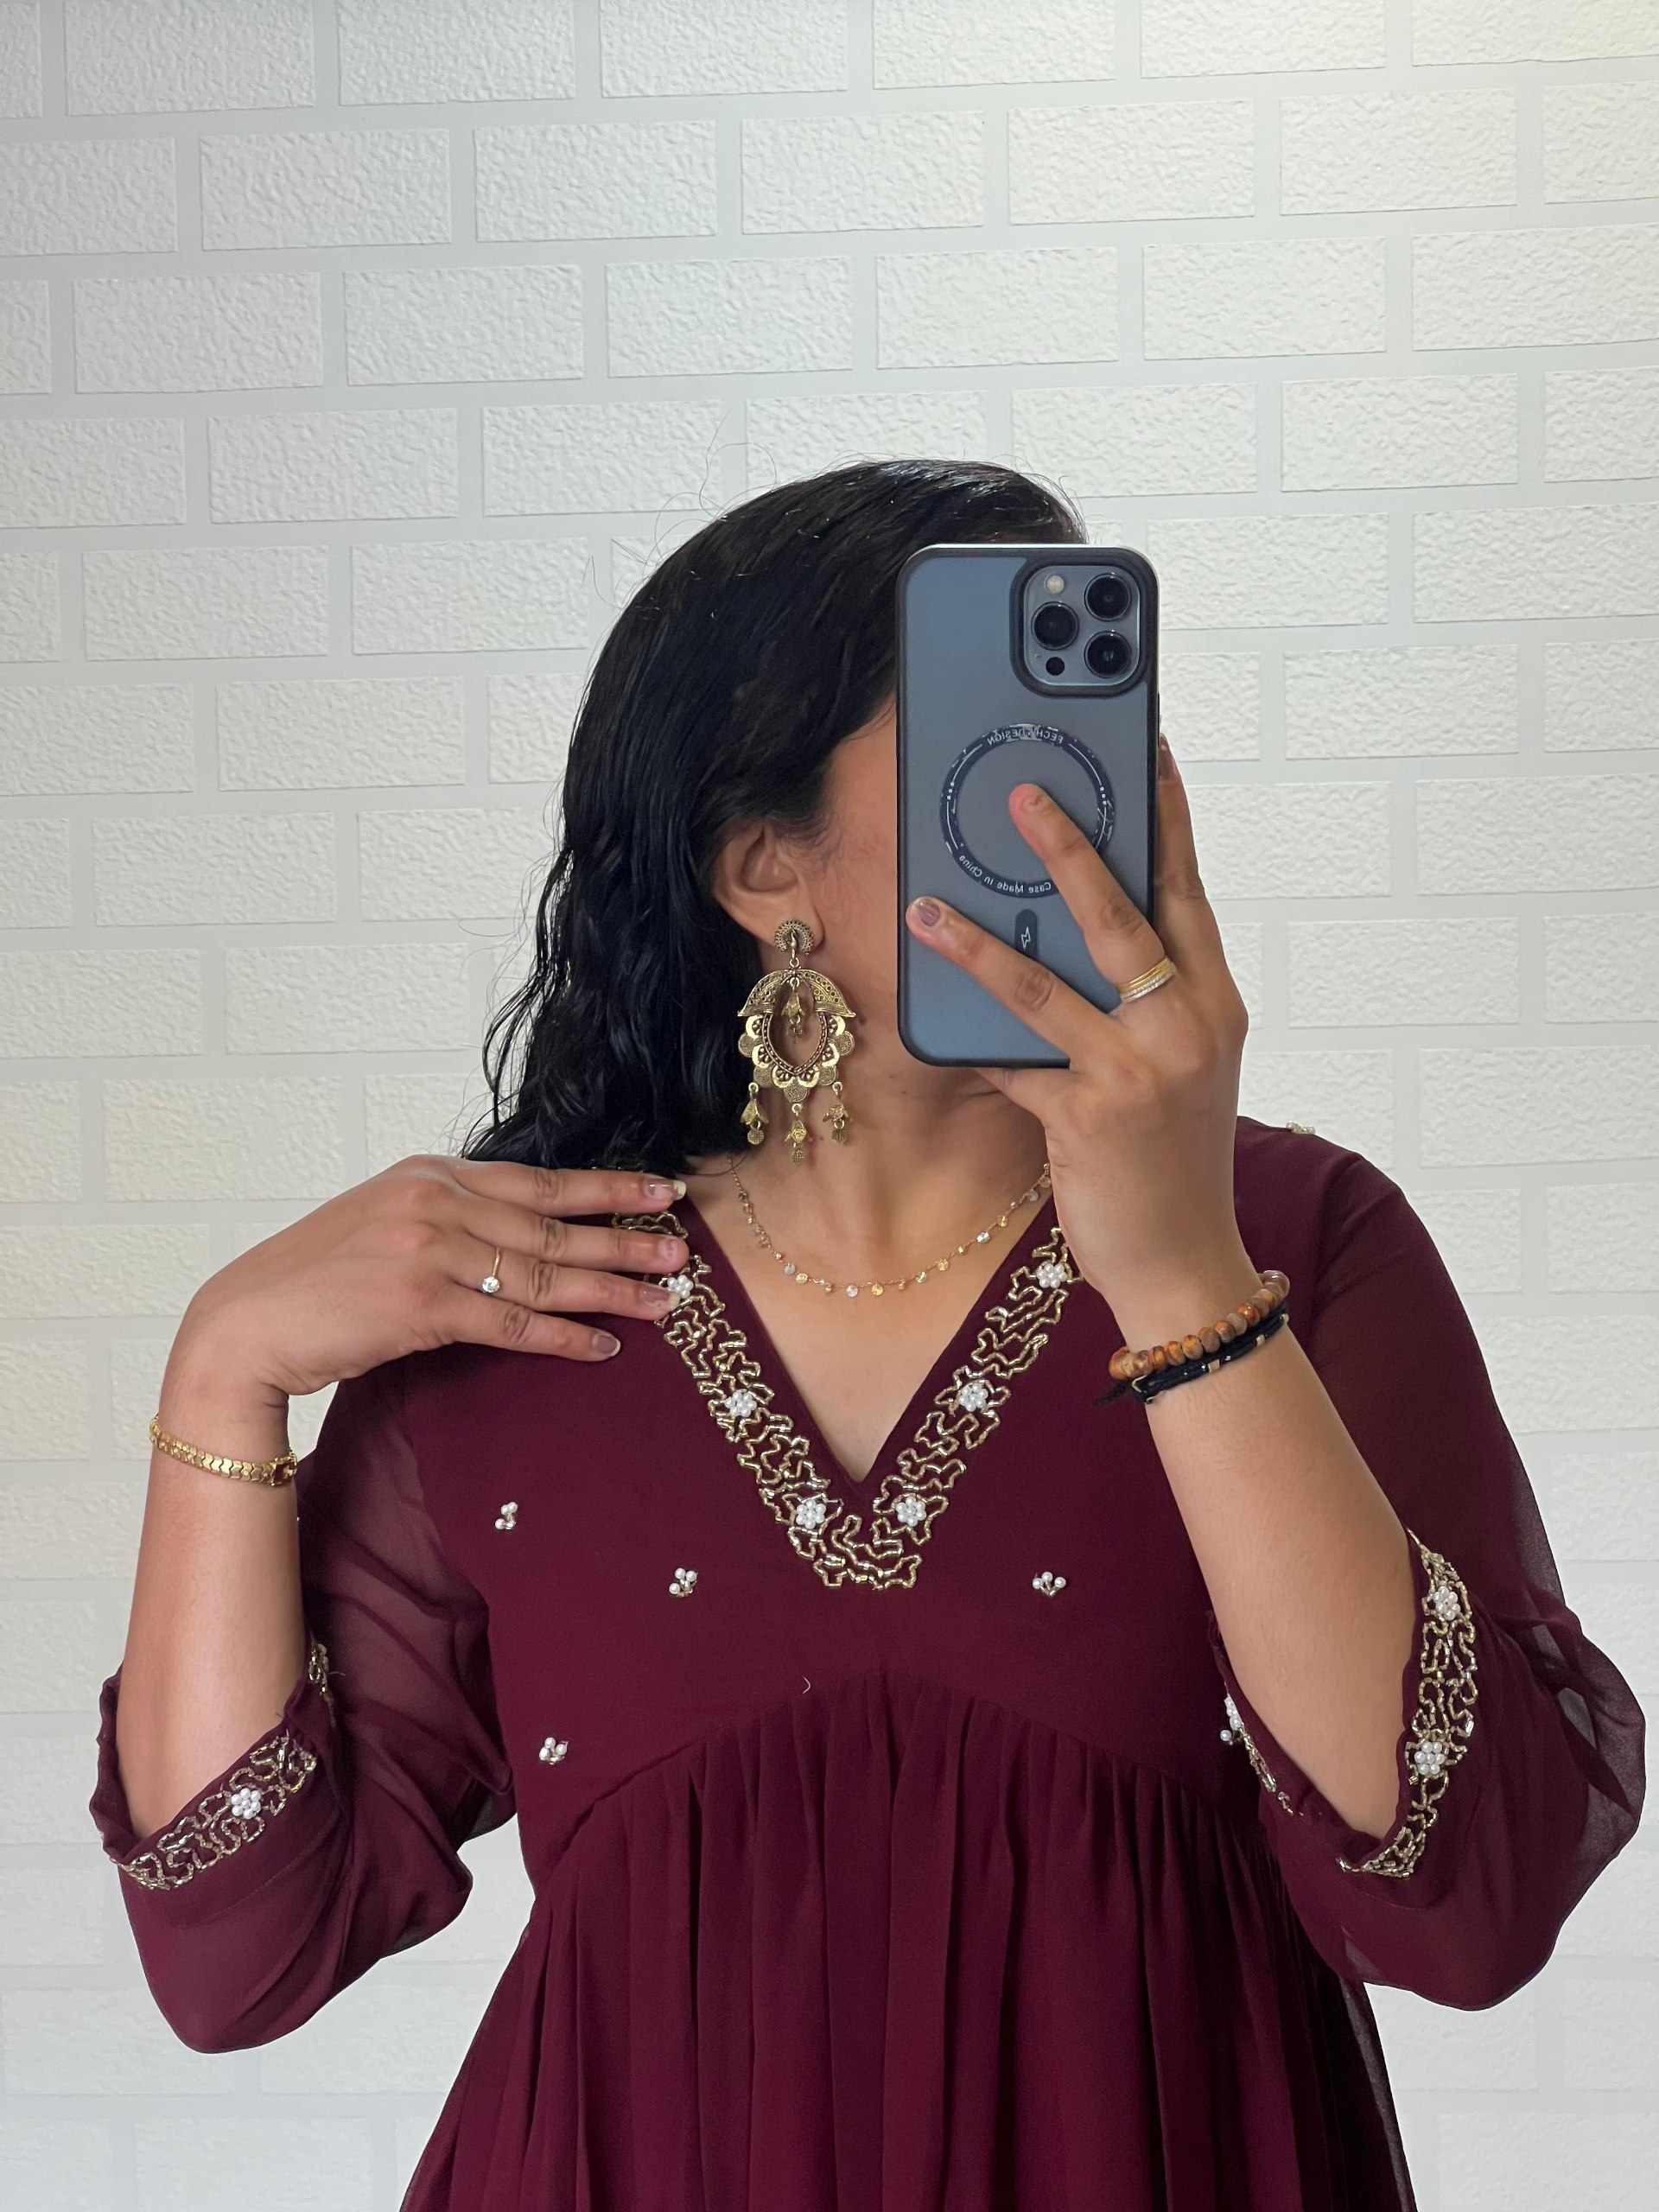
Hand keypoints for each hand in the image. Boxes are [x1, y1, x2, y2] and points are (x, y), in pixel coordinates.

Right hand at [175, 1159, 691, 1400]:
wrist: (247, 1323)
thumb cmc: (318, 1280)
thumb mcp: (385, 1222)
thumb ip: (450, 1217)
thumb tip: (524, 1233)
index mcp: (432, 1174)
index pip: (540, 1180)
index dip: (608, 1188)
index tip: (664, 1192)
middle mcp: (437, 1202)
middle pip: (554, 1226)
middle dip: (626, 1239)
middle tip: (683, 1252)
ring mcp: (429, 1251)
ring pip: (544, 1273)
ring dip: (611, 1290)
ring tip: (665, 1302)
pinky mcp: (422, 1305)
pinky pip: (513, 1322)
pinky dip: (563, 1337)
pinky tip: (602, 1347)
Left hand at [903, 733, 1255, 1324]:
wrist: (1188, 1263)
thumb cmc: (1173, 1160)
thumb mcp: (1178, 1067)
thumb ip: (1141, 1002)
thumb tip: (1066, 936)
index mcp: (1215, 1001)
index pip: (1187, 890)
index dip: (1165, 817)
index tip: (1145, 749)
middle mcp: (1186, 1025)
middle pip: (1121, 914)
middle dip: (1070, 846)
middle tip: (1022, 792)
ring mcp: (1140, 1071)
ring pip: (1045, 984)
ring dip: (977, 942)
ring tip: (926, 905)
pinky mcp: (1090, 1118)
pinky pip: (1014, 1063)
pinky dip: (972, 1042)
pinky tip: (928, 1014)